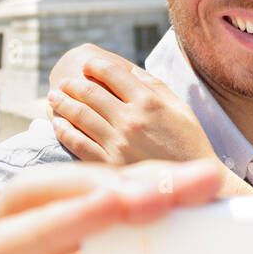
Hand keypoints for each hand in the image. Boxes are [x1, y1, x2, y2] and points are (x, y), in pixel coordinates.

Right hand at [0, 159, 252, 253]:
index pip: (127, 233)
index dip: (175, 213)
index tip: (231, 206)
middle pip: (93, 203)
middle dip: (149, 185)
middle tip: (207, 179)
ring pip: (46, 202)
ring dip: (101, 189)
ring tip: (158, 191)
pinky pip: (2, 239)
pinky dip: (51, 221)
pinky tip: (94, 213)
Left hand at [48, 47, 217, 167]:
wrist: (198, 188)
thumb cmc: (191, 146)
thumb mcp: (182, 109)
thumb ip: (157, 87)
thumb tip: (132, 70)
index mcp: (149, 102)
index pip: (113, 73)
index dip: (96, 65)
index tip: (87, 65)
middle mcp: (131, 120)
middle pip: (91, 93)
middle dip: (73, 83)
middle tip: (64, 82)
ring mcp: (118, 143)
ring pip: (80, 115)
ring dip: (63, 103)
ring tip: (54, 97)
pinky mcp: (109, 165)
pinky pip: (78, 143)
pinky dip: (64, 131)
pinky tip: (58, 124)